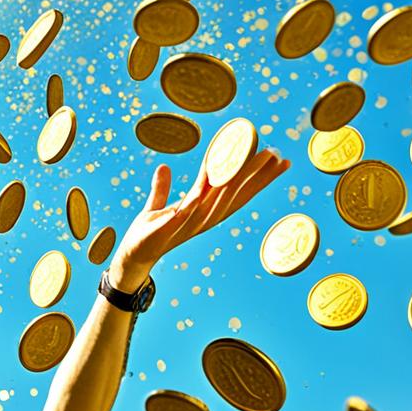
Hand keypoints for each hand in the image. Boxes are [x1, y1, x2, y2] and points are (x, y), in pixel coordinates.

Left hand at [108, 149, 290, 291]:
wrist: (131, 257)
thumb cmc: (148, 233)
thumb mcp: (156, 207)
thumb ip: (162, 189)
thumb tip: (164, 167)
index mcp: (204, 211)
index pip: (237, 192)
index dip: (259, 178)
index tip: (280, 160)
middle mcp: (203, 218)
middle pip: (234, 194)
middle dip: (255, 175)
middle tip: (275, 154)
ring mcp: (188, 224)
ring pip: (216, 199)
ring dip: (234, 180)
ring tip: (251, 159)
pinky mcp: (169, 228)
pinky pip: (186, 210)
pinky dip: (196, 199)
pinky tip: (207, 185)